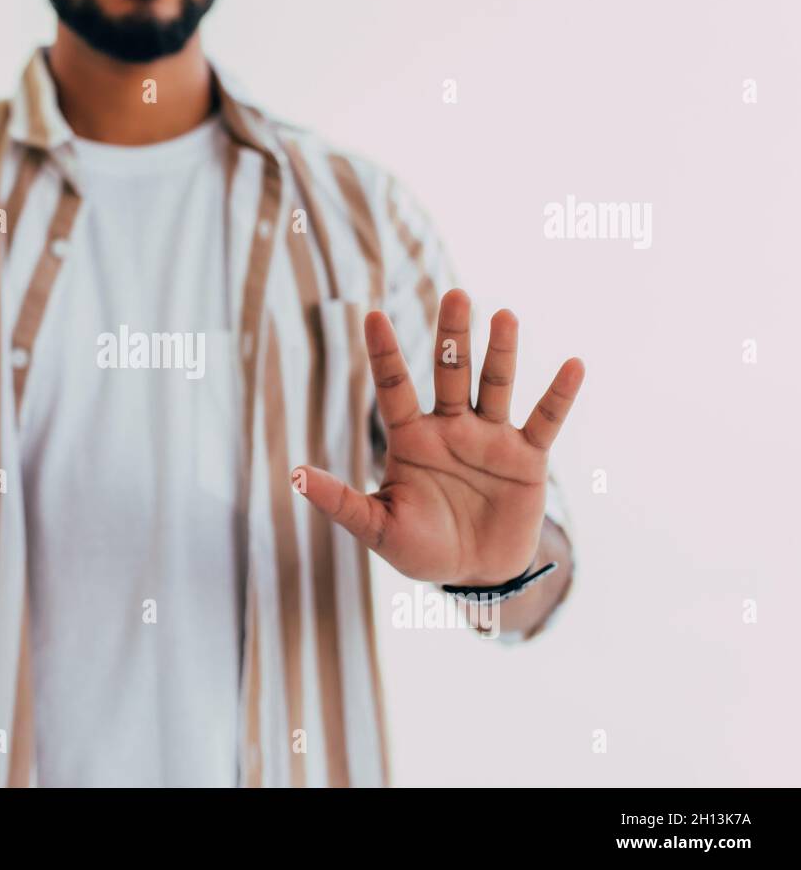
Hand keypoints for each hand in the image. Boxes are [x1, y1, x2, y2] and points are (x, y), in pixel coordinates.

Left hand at [296, 289, 582, 585]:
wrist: (474, 574)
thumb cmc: (421, 548)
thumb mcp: (377, 527)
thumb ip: (341, 502)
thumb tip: (295, 476)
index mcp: (411, 439)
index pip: (394, 388)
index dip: (384, 354)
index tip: (371, 316)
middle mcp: (450, 428)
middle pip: (450, 373)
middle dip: (452, 336)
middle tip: (454, 295)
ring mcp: (490, 439)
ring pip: (495, 386)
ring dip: (501, 353)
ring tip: (504, 316)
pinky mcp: (527, 458)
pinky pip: (545, 421)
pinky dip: (559, 396)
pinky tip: (574, 365)